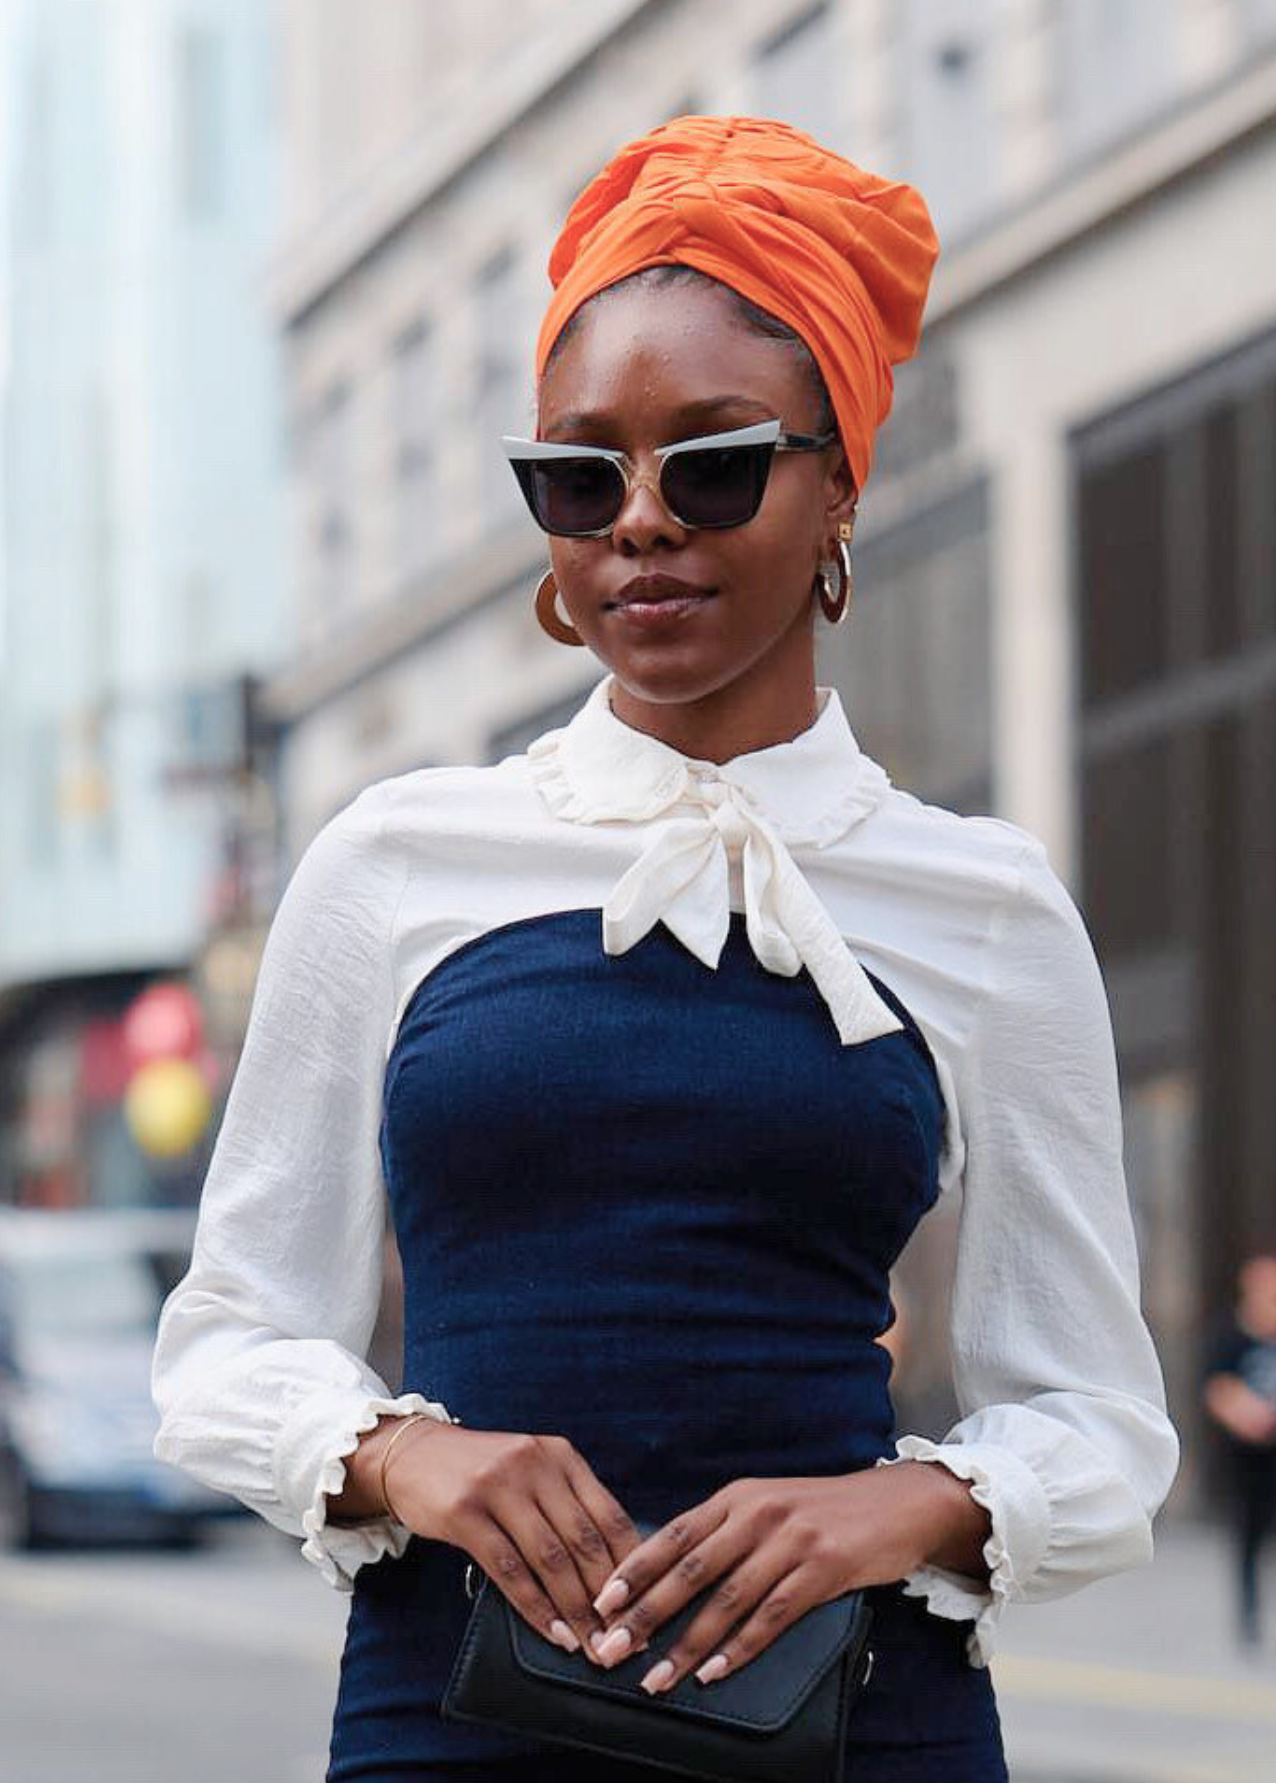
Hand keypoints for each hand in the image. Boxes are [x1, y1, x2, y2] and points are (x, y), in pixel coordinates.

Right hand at [379, 1421, 642, 1663]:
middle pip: (584, 1540)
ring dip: (576, 1611)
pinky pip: (509, 1570)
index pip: (609, 1516)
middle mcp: (535, 1464)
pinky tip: (555, 1634)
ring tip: (592, 1647)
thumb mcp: (531, 1473)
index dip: (632, 1567)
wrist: (412, 1454)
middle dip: (608, 1598)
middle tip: (623, 1640)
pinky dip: (536, 1608)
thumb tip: (613, 1573)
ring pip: (551, 1559)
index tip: (645, 1608)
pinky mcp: (465, 1512)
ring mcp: (498, 1486)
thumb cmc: (481, 1474)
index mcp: (560, 1456)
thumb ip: (567, 1507)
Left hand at [587, 1463, 989, 1694]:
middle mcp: (758, 1515)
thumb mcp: (766, 1506)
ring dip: (686, 1646)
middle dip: (645, 1615)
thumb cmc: (821, 1511)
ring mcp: (790, 1542)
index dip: (634, 1570)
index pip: (672, 1535)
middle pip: (690, 1571)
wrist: (895, 1503)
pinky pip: (771, 1618)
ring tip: (655, 1679)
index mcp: (737, 1497)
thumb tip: (665, 1574)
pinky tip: (712, 1673)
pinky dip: (738, 1650)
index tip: (600, 1603)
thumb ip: (723, 1533)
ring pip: (725, 1602)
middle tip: (611, 1649)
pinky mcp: (822, 1570)